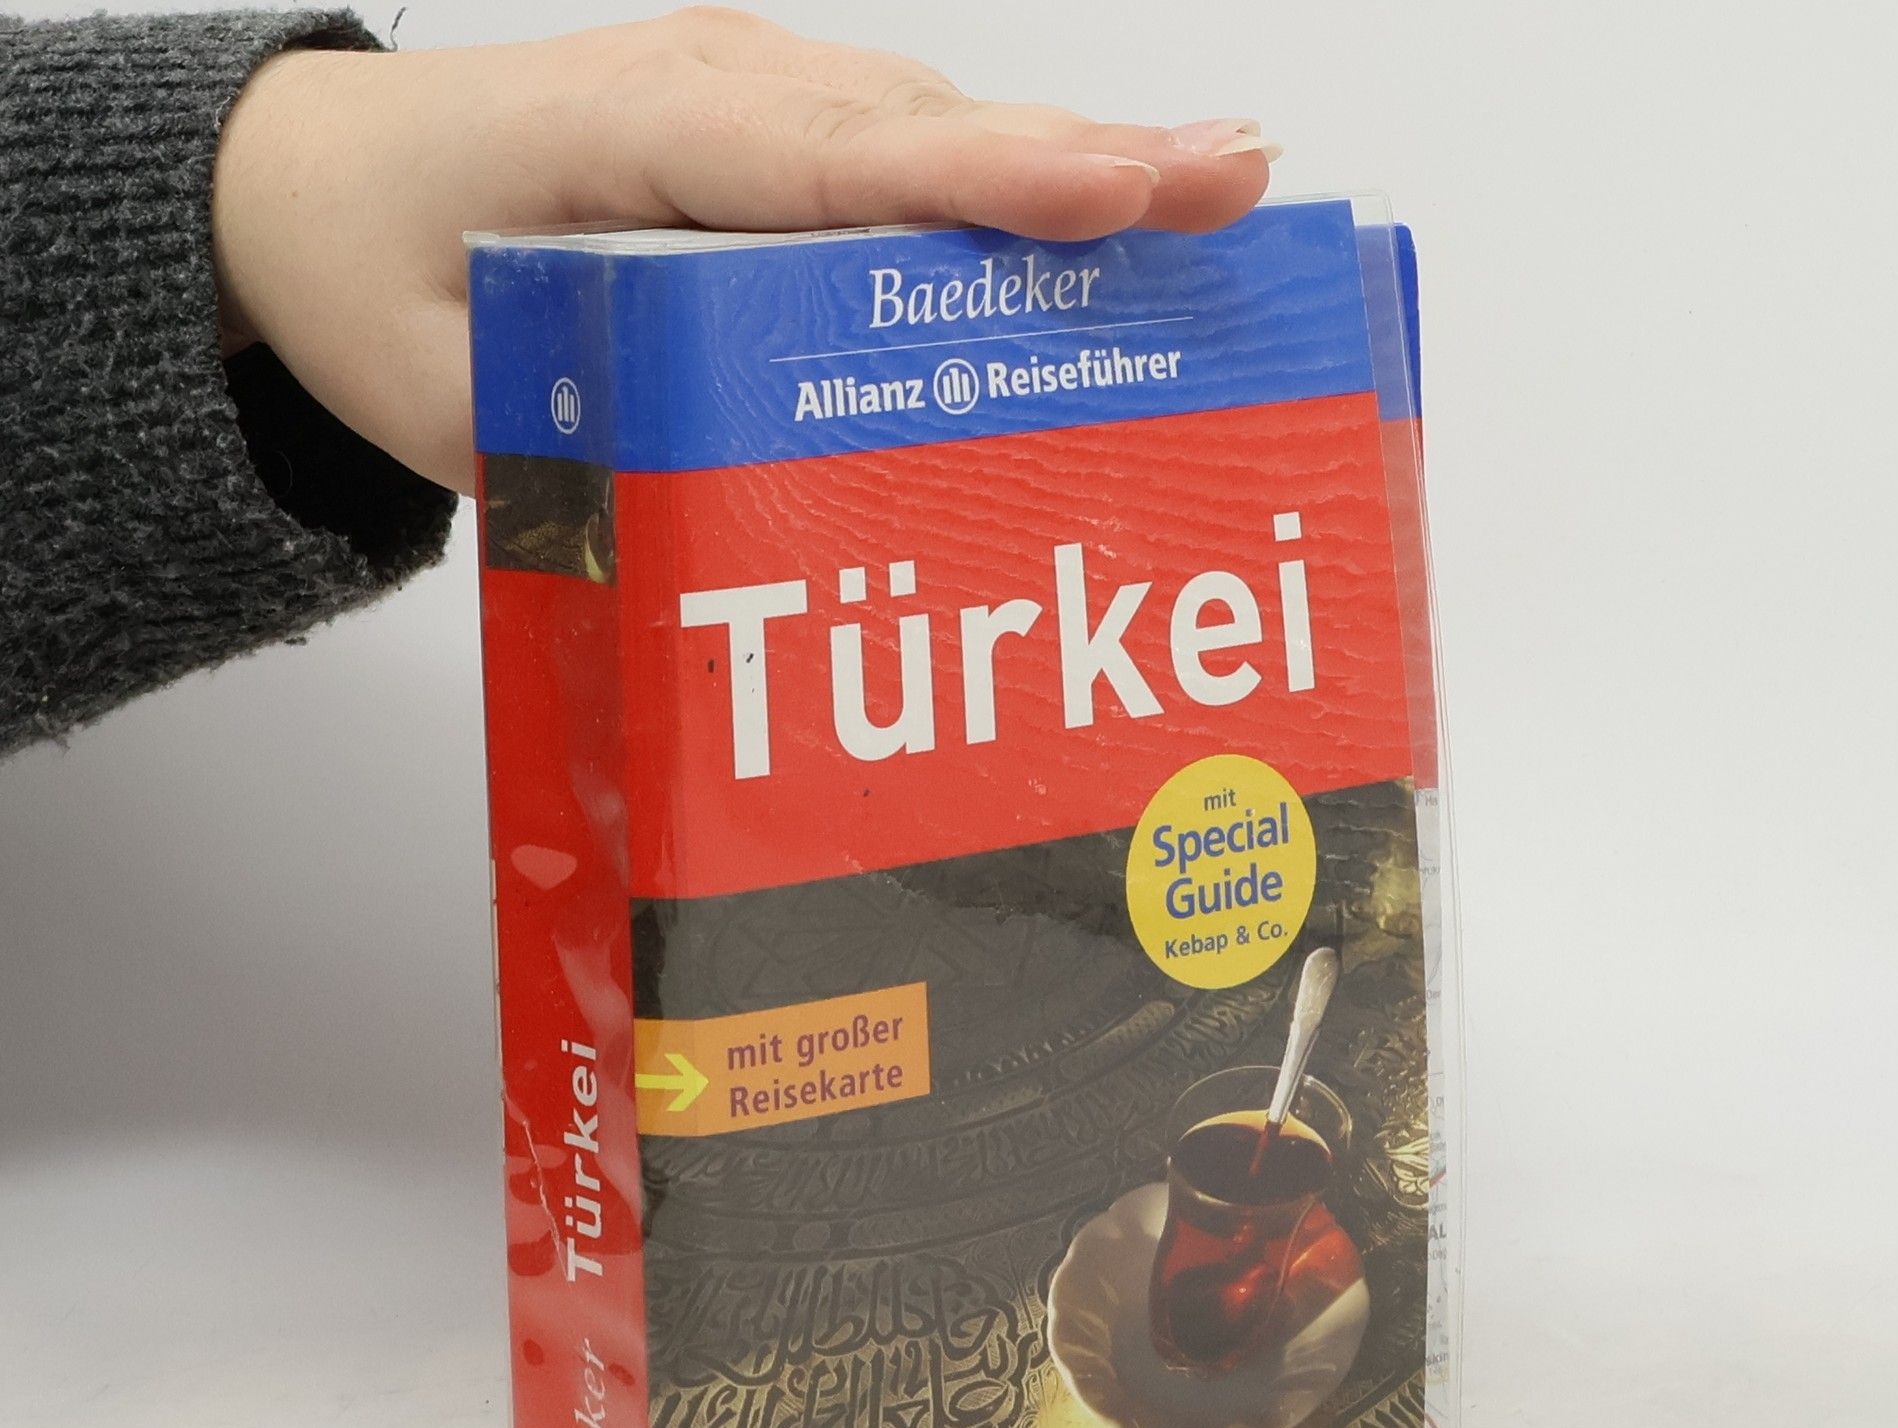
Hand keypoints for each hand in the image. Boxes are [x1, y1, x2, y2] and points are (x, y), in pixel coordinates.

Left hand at [211, 7, 1277, 494]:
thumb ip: (572, 446)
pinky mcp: (770, 135)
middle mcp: (717, 96)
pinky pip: (905, 157)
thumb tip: (719, 522)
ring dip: (1075, 171)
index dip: (986, 180)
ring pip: (934, 133)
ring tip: (1218, 200)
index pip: (837, 160)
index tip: (1120, 190)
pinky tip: (1105, 222)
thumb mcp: (447, 393)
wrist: (313, 182)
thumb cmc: (375, 267)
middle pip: (928, 129)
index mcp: (637, 140)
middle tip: (1245, 182)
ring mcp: (752, 102)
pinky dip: (1009, 191)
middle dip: (1093, 160)